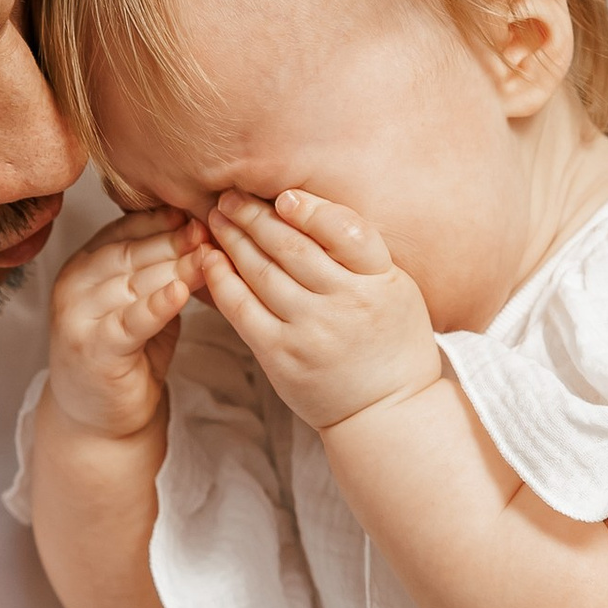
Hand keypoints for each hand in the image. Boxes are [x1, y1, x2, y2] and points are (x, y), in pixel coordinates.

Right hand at [44, 206, 206, 440]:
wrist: (100, 420)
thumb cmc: (126, 356)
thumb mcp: (140, 303)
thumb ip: (158, 271)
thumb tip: (200, 231)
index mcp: (82, 266)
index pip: (122, 231)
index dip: (161, 221)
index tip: (197, 211)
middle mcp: (73, 286)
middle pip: (130, 254)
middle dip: (173, 240)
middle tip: (212, 230)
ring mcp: (78, 318)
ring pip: (133, 283)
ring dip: (174, 267)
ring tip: (209, 255)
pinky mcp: (93, 349)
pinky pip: (130, 322)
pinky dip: (156, 306)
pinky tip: (180, 292)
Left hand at [197, 189, 446, 433]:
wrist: (385, 411)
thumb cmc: (392, 344)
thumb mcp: (398, 291)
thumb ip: (362, 255)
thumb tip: (310, 208)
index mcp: (383, 283)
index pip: (347, 232)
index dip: (312, 209)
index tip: (284, 196)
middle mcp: (346, 304)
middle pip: (293, 247)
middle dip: (256, 215)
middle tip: (231, 195)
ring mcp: (310, 331)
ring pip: (262, 272)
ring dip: (233, 238)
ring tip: (217, 217)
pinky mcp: (280, 355)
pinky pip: (242, 309)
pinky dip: (221, 279)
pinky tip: (209, 258)